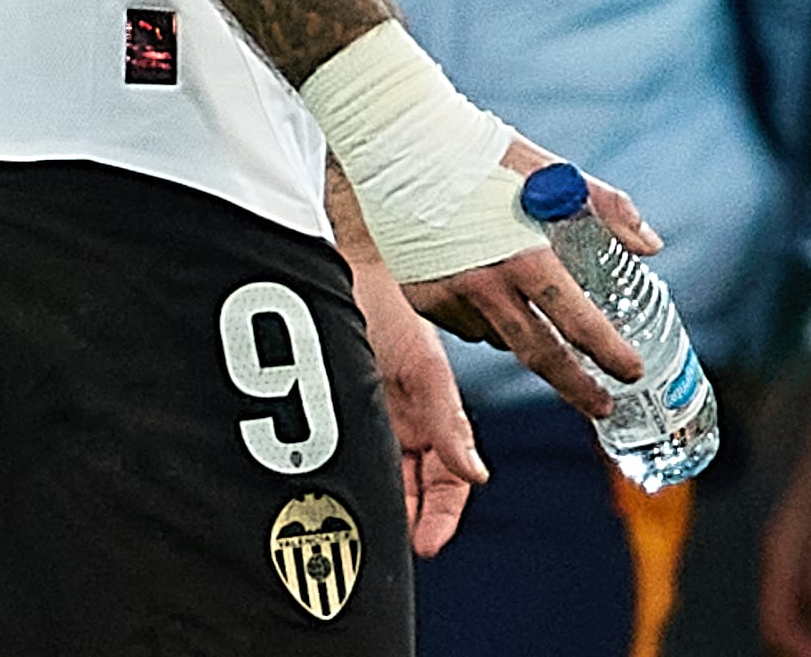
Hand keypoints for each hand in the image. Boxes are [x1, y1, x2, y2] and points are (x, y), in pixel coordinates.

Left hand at [355, 246, 486, 554]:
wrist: (338, 265)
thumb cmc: (387, 304)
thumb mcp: (424, 369)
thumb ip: (447, 423)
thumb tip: (474, 474)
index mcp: (437, 414)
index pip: (449, 481)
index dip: (443, 515)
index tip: (430, 544)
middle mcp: (406, 420)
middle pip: (415, 486)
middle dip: (410, 517)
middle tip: (393, 545)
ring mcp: (373, 414)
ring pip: (385, 473)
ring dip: (382, 500)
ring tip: (366, 526)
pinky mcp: (341, 402)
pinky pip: (352, 450)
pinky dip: (351, 473)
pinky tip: (335, 491)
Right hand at [402, 131, 657, 418]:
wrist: (394, 138)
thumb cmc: (475, 150)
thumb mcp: (546, 171)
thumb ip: (604, 208)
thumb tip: (649, 246)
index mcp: (521, 254)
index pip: (576, 321)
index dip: (609, 352)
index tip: (631, 370)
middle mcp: (482, 282)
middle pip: (539, 354)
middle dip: (577, 387)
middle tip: (602, 405)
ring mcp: (446, 293)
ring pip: (498, 338)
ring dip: (525, 340)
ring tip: (538, 323)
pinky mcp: (419, 294)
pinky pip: (464, 324)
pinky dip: (485, 320)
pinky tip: (488, 294)